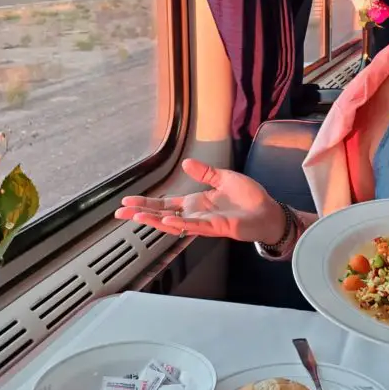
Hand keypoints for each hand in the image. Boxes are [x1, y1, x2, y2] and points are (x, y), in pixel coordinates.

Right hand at [114, 159, 286, 243]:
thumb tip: (187, 162)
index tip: (128, 202)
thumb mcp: (224, 178)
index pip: (166, 204)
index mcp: (196, 203)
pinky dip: (178, 224)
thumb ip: (205, 172)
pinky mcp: (215, 227)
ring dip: (154, 220)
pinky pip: (193, 226)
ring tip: (135, 217)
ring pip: (173, 224)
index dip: (147, 203)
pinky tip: (164, 221)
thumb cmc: (249, 198)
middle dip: (141, 214)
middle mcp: (196, 215)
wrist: (268, 211)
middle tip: (120, 212)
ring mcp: (204, 223)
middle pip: (162, 215)